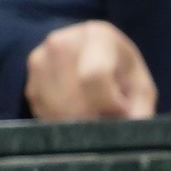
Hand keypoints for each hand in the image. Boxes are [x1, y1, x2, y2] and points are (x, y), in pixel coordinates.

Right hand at [25, 19, 157, 120]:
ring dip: (77, 125)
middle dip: (93, 120)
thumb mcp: (140, 87)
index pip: (94, 75)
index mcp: (97, 36)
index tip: (121, 110)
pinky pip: (45, 115)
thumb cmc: (121, 74)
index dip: (109, 104)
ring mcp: (40, 61)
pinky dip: (62, 124)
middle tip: (107, 118)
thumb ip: (140, 110)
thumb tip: (130, 134)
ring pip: (56, 111)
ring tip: (94, 114)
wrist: (89, 59)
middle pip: (73, 99)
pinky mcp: (29, 83)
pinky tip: (77, 115)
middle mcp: (61, 42)